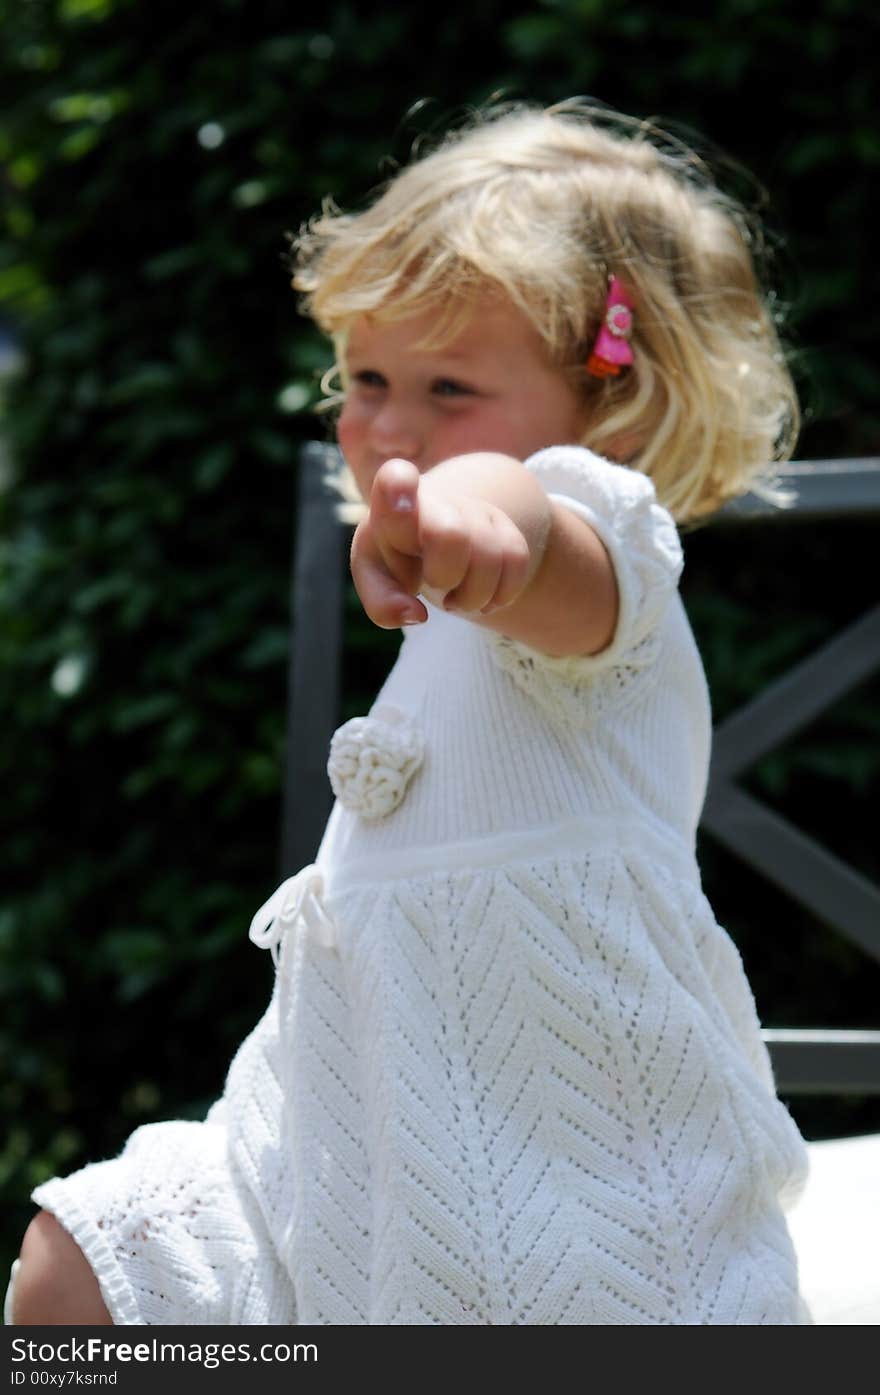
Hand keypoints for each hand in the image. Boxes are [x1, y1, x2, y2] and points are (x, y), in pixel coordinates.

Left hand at [350, 457, 536, 629]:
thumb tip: (415, 615)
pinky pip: (517, 561)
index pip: (395, 478)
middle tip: (434, 584)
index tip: (401, 504)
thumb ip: (382, 602)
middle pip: (452, 534)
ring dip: (473, 597)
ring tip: (456, 600)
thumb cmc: (399, 557)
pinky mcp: (506, 527)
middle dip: (444, 575)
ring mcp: (475, 510)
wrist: (436, 536)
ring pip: (490, 556)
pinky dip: (501, 595)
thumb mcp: (377, 577)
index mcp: (391, 504)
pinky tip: (483, 599)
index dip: (399, 488)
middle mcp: (437, 499)